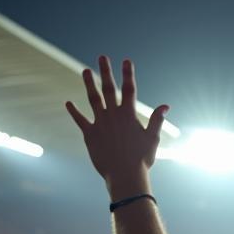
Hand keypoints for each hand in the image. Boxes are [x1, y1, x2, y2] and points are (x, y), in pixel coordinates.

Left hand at [65, 56, 168, 198]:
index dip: (128, 74)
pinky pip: (80, 120)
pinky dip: (74, 111)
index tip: (126, 61)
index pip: (129, 90)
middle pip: (109, 89)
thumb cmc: (141, 159)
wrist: (125, 175)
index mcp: (129, 115)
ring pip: (93, 99)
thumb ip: (157, 120)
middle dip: (106, 71)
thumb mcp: (152, 139)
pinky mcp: (90, 134)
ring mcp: (100, 123)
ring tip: (86, 71)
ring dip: (89, 84)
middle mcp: (113, 115)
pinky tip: (68, 103)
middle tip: (102, 57)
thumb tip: (166, 105)